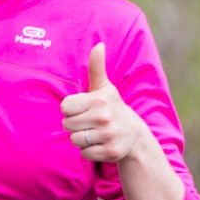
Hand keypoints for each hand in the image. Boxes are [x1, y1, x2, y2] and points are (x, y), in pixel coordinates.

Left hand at [60, 43, 150, 163]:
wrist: (135, 135)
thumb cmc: (112, 107)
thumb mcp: (104, 87)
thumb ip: (97, 67)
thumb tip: (98, 44)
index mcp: (99, 100)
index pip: (65, 107)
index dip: (71, 109)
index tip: (84, 108)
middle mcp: (105, 117)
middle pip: (67, 125)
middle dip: (75, 125)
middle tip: (89, 122)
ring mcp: (109, 136)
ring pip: (75, 140)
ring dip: (82, 139)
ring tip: (95, 133)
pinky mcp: (111, 153)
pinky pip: (85, 154)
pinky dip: (90, 151)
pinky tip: (100, 144)